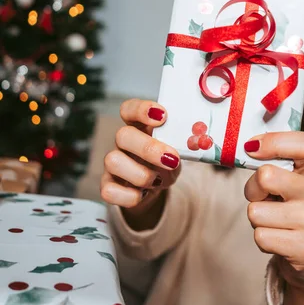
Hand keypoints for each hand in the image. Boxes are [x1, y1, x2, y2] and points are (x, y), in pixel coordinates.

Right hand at [101, 99, 179, 225]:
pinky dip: (130, 196)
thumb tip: (195, 142)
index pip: (129, 108)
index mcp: (139, 125)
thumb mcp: (177, 150)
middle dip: (148, 148)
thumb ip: (181, 143)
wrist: (156, 187)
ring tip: (159, 180)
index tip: (162, 115)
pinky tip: (144, 194)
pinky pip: (109, 190)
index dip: (142, 109)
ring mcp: (113, 163)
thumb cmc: (167, 161)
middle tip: (171, 159)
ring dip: (141, 174)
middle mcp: (123, 142)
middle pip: (122, 134)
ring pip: (113, 161)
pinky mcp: (108, 185)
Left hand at [244, 132, 303, 304]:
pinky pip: (261, 237)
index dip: (275, 141)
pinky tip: (278, 240)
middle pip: (267, 176)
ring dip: (256, 219)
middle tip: (262, 198)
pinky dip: (262, 240)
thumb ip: (271, 165)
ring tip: (273, 222)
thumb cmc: (288, 212)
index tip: (251, 147)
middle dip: (252, 189)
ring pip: (256, 212)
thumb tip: (247, 146)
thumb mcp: (285, 184)